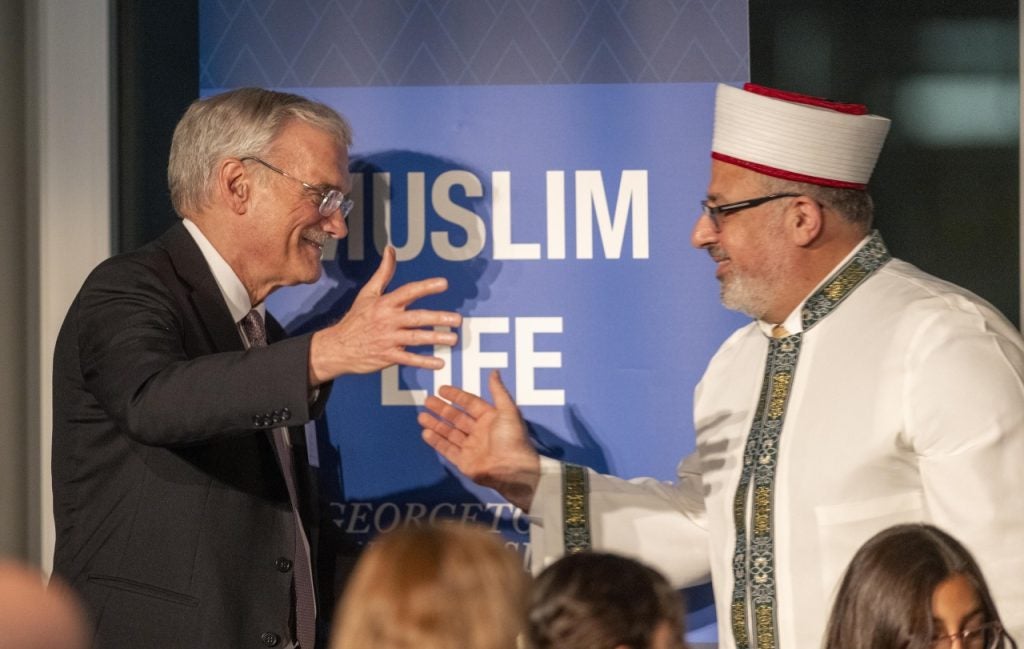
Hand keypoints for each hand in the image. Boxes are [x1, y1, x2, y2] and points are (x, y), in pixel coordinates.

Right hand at [308, 246, 460, 383]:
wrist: (337, 347)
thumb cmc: (356, 318)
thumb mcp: (367, 293)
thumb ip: (383, 273)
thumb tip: (390, 250)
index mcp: (385, 303)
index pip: (408, 292)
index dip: (426, 287)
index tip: (444, 283)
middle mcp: (387, 320)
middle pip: (416, 318)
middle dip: (438, 318)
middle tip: (457, 319)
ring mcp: (388, 339)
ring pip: (415, 338)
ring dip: (435, 338)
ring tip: (453, 339)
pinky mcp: (387, 356)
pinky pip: (408, 359)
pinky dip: (424, 362)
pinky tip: (440, 363)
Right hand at [419, 370, 539, 510]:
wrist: (513, 469)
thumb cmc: (512, 438)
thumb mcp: (508, 411)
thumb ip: (498, 391)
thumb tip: (494, 372)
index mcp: (490, 418)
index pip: (470, 403)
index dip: (456, 396)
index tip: (442, 389)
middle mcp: (479, 431)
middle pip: (456, 417)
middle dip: (441, 409)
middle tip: (427, 400)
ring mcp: (471, 447)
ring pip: (449, 433)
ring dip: (436, 424)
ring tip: (422, 416)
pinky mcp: (464, 461)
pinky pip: (447, 449)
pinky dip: (437, 441)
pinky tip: (426, 433)